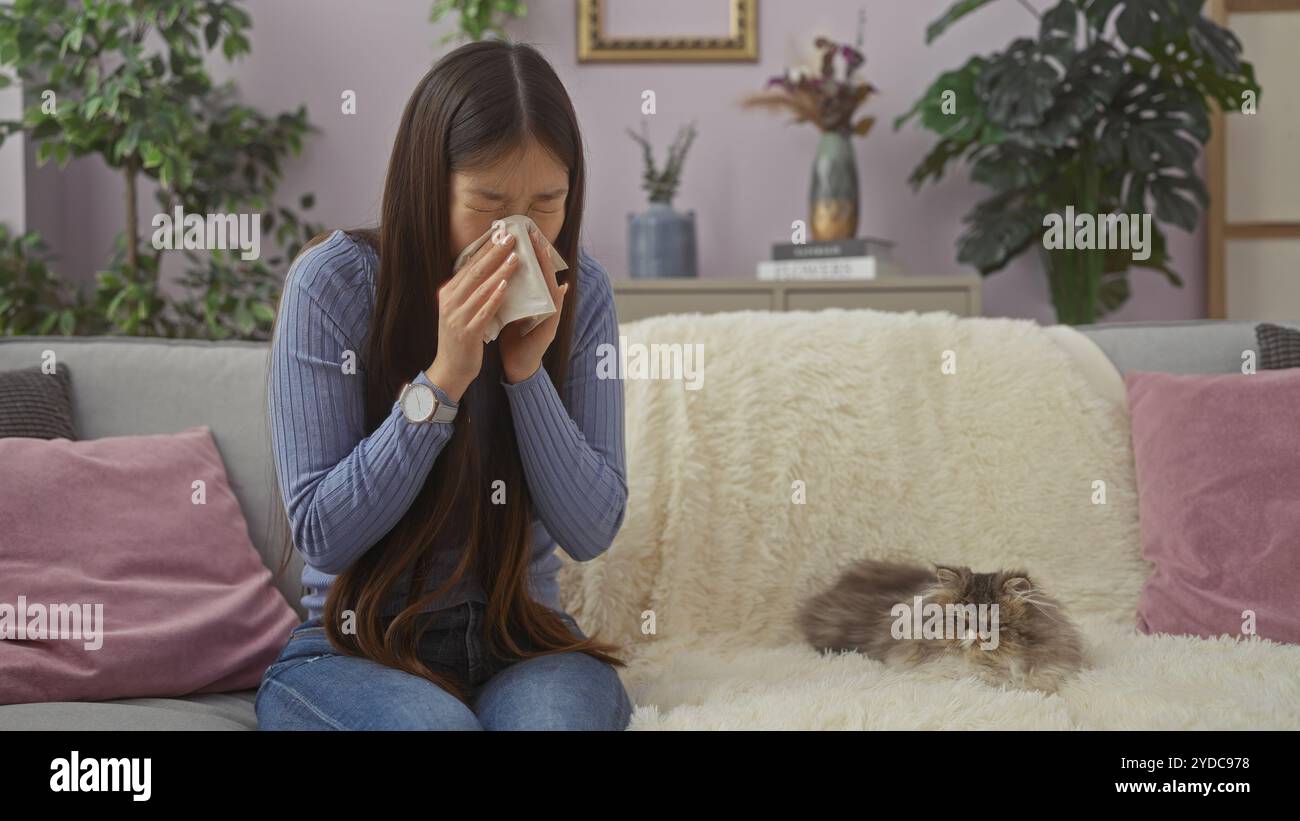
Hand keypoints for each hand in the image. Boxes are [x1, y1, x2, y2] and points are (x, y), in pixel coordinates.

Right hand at [425, 227, 519, 401]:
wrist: (450, 370)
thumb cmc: (459, 339)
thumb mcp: (458, 310)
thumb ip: (467, 291)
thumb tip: (485, 268)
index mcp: (447, 294)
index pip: (468, 266)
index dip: (485, 249)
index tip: (501, 233)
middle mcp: (450, 302)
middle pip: (475, 272)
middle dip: (494, 253)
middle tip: (511, 237)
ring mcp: (457, 317)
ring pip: (481, 289)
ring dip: (499, 271)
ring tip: (515, 257)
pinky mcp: (467, 332)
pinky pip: (483, 311)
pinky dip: (495, 297)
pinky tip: (506, 286)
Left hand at [499, 223, 568, 383]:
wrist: (516, 365)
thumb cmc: (511, 336)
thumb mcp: (507, 309)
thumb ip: (507, 292)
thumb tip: (497, 271)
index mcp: (532, 298)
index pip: (532, 272)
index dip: (529, 254)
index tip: (523, 233)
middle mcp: (544, 304)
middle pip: (544, 275)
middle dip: (541, 255)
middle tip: (536, 235)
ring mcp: (549, 317)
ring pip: (551, 289)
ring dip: (549, 271)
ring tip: (545, 253)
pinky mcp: (549, 331)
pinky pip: (554, 312)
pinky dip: (556, 300)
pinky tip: (561, 288)